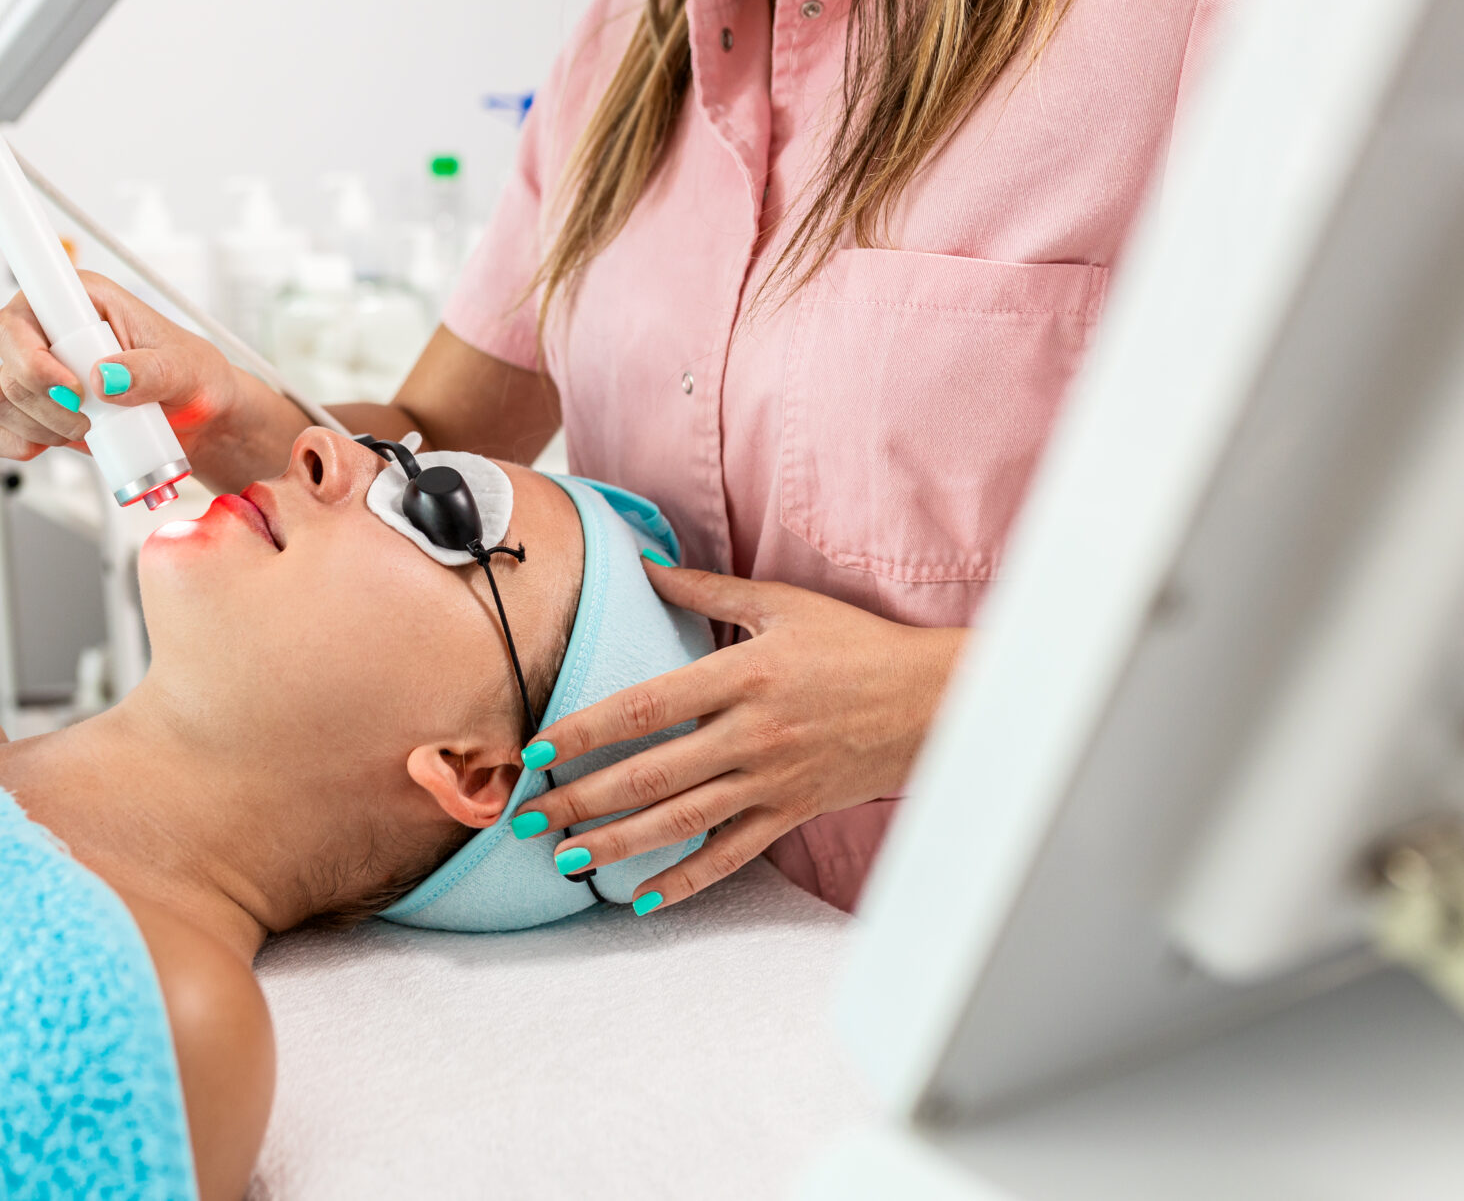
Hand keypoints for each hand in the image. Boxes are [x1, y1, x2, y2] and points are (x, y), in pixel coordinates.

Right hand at [0, 270, 249, 465]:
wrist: (200, 420)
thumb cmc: (193, 377)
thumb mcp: (185, 368)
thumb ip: (149, 370)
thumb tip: (105, 377)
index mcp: (81, 300)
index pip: (22, 312)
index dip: (31, 354)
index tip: (73, 388)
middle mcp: (51, 332)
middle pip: (6, 365)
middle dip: (45, 403)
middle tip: (90, 418)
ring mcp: (40, 375)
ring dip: (39, 426)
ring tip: (87, 430)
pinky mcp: (37, 412)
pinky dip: (15, 444)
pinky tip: (48, 446)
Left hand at [512, 559, 964, 912]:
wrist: (935, 702)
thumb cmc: (857, 645)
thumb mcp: (783, 605)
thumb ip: (706, 591)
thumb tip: (645, 564)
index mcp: (743, 675)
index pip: (647, 707)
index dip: (588, 729)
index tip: (540, 748)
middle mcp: (752, 734)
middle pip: (651, 774)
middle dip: (581, 799)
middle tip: (528, 816)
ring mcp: (772, 781)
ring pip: (680, 822)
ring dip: (616, 844)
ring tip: (564, 859)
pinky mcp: (791, 814)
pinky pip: (730, 856)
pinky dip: (685, 881)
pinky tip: (641, 898)